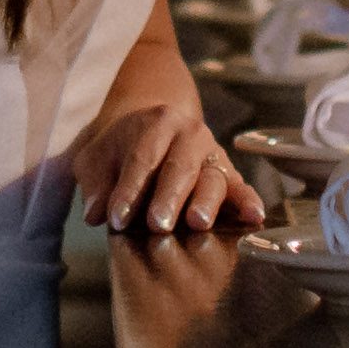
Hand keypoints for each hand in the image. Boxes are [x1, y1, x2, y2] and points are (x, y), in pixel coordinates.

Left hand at [72, 97, 260, 238]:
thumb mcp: (97, 159)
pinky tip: (254, 217)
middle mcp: (190, 135)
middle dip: (168, 197)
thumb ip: (94, 184)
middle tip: (157, 224)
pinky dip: (248, 202)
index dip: (129, 189)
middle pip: (179, 167)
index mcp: (157, 122)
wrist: (155, 130)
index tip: (116, 218)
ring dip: (206, 201)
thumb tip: (95, 213)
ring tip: (197, 223)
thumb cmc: (122, 150)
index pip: (142, 158)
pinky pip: (242, 187)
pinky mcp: (230, 176)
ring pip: (212, 178)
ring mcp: (214, 155)